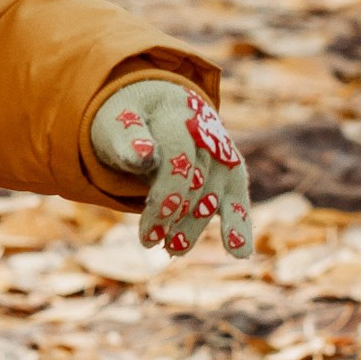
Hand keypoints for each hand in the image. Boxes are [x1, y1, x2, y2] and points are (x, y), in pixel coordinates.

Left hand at [89, 78, 251, 259]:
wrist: (162, 107)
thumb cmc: (136, 120)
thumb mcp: (121, 122)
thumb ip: (129, 138)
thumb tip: (142, 156)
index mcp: (177, 114)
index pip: (177, 150)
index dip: (167, 183)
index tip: (151, 204)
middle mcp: (206, 132)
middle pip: (194, 178)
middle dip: (171, 210)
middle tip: (148, 238)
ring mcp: (222, 154)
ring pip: (211, 196)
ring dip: (192, 226)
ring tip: (170, 250)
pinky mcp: (232, 176)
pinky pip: (237, 202)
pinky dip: (239, 227)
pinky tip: (240, 252)